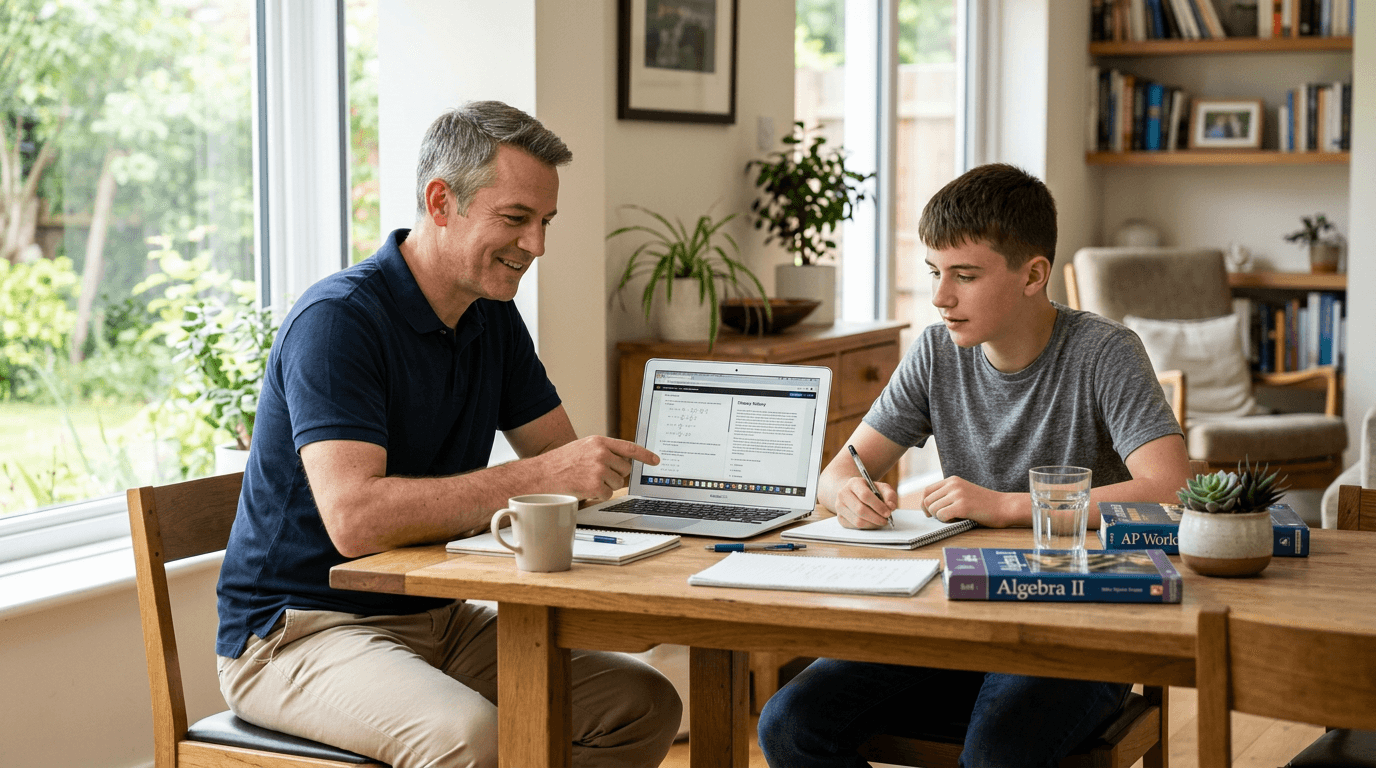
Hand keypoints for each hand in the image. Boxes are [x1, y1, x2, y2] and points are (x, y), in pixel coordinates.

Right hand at [531, 436, 658, 500]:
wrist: (541, 475)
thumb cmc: (560, 463)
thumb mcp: (583, 448)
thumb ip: (603, 451)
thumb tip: (623, 463)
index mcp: (599, 442)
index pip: (630, 448)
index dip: (645, 455)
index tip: (656, 460)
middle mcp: (601, 453)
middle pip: (624, 469)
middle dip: (614, 474)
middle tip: (596, 475)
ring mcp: (599, 469)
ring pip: (617, 483)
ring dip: (605, 486)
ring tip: (586, 480)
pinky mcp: (595, 485)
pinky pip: (607, 494)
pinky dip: (597, 495)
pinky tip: (584, 489)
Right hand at [834, 476, 898, 528]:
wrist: (852, 493)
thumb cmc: (869, 491)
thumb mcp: (881, 488)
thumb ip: (889, 495)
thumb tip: (891, 507)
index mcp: (853, 483)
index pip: (865, 495)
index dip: (878, 506)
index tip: (888, 513)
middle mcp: (843, 494)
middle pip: (860, 510)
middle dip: (876, 517)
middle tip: (886, 520)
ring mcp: (839, 507)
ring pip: (857, 521)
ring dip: (872, 524)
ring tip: (880, 522)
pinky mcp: (840, 518)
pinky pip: (855, 527)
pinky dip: (867, 527)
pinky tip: (872, 523)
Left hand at [919, 476, 1022, 526]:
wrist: (1005, 506)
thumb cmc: (984, 504)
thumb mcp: (963, 493)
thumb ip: (948, 495)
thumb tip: (926, 507)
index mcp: (952, 480)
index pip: (926, 491)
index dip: (925, 504)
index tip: (930, 513)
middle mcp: (953, 484)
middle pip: (927, 501)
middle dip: (932, 513)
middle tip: (945, 518)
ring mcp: (958, 494)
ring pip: (933, 509)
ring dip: (940, 518)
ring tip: (955, 517)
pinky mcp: (962, 506)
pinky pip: (942, 516)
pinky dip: (947, 521)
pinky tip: (958, 520)